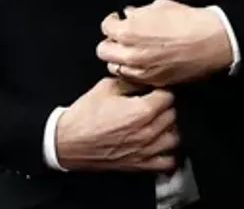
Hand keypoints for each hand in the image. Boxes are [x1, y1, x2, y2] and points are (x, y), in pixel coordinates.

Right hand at [55, 77, 179, 171]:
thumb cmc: (84, 116)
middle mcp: (147, 132)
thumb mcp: (106, 87)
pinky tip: (160, 144)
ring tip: (159, 123)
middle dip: (165, 107)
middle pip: (173, 115)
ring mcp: (145, 150)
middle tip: (155, 103)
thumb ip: (130, 81)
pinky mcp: (140, 165)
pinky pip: (168, 162)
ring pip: (175, 137)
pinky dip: (168, 153)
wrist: (68, 141)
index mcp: (141, 111)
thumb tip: (144, 79)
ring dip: (169, 128)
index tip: (155, 90)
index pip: (168, 96)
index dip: (162, 90)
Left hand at [96, 0, 232, 86]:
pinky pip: (133, 78)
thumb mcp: (159, 6)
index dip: (113, 21)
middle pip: (104, 51)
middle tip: (122, 36)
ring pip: (115, 68)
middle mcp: (130, 54)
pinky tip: (144, 62)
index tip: (119, 20)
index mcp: (128, 31)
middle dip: (111, 42)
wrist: (211, 41)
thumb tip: (130, 15)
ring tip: (131, 51)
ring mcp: (141, 71)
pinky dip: (133, 71)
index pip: (106, 27)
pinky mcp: (154, 81)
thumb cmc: (187, 20)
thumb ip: (139, 12)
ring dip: (120, 59)